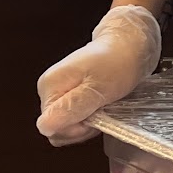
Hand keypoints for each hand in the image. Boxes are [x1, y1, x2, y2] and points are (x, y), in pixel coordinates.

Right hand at [36, 4, 161, 144]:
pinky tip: (101, 106)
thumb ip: (71, 107)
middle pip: (58, 128)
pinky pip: (75, 119)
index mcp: (49, 86)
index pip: (51, 126)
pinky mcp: (71, 95)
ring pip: (67, 126)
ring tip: (103, 105)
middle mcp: (49, 90)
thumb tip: (43, 126)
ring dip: (87, 124)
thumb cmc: (117, 62)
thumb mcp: (98, 88)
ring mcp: (60, 92)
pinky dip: (90, 118)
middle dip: (81, 127)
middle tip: (102, 109)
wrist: (129, 44)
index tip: (95, 115)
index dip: (75, 128)